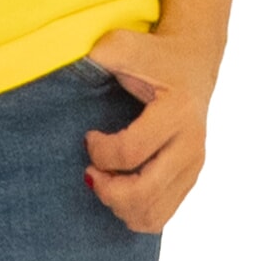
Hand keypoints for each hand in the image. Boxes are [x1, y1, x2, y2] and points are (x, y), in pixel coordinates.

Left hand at [82, 28, 218, 234]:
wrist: (192, 63)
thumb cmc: (152, 54)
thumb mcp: (123, 44)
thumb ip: (97, 57)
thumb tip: (65, 74)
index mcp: (176, 112)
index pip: (130, 151)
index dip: (99, 151)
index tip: (89, 135)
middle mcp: (191, 145)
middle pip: (143, 192)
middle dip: (106, 189)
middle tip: (90, 171)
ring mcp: (194, 166)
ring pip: (153, 213)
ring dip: (119, 205)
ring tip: (103, 182)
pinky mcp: (191, 178)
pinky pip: (161, 216)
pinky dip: (134, 212)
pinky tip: (118, 191)